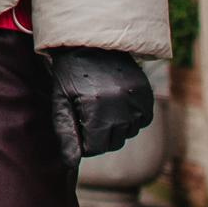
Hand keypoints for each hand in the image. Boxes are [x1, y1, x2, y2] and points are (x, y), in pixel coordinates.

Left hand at [44, 47, 155, 177]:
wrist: (92, 42)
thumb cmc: (70, 74)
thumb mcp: (60, 101)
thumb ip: (65, 133)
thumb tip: (70, 164)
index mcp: (95, 107)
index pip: (93, 148)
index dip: (83, 141)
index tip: (78, 124)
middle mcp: (119, 104)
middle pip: (112, 143)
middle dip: (99, 135)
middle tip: (89, 113)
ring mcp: (136, 99)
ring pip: (128, 134)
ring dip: (116, 127)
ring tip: (103, 105)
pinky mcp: (146, 94)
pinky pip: (143, 121)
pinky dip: (132, 118)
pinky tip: (118, 103)